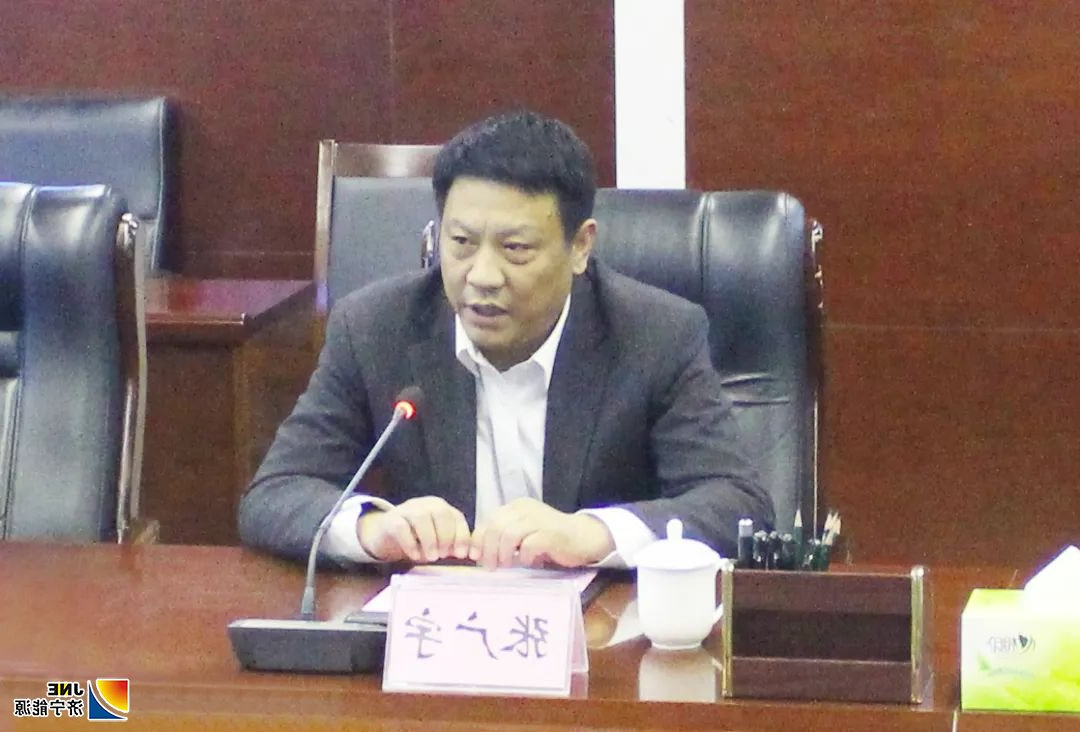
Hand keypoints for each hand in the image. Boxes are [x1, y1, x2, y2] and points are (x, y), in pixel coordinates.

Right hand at [357, 496, 470, 562]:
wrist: (385, 534)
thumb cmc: (416, 538)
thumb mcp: (436, 539)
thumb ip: (450, 543)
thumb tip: (466, 554)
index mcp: (440, 507)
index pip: (456, 517)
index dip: (462, 536)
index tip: (461, 555)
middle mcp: (425, 504)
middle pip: (441, 513)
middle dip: (446, 536)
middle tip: (444, 555)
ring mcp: (407, 509)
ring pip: (422, 518)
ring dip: (430, 540)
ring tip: (432, 557)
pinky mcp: (391, 519)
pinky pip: (401, 528)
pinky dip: (410, 543)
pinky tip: (415, 556)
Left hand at [469, 498, 614, 568]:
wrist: (583, 537)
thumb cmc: (549, 538)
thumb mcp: (523, 533)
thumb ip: (503, 537)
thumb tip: (479, 553)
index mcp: (516, 507)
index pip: (489, 520)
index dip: (478, 540)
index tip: (475, 557)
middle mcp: (526, 509)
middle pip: (496, 527)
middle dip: (489, 550)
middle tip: (491, 567)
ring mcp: (540, 519)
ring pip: (509, 534)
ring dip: (504, 554)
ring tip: (507, 566)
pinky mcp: (552, 533)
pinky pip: (530, 545)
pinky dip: (525, 557)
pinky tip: (529, 563)